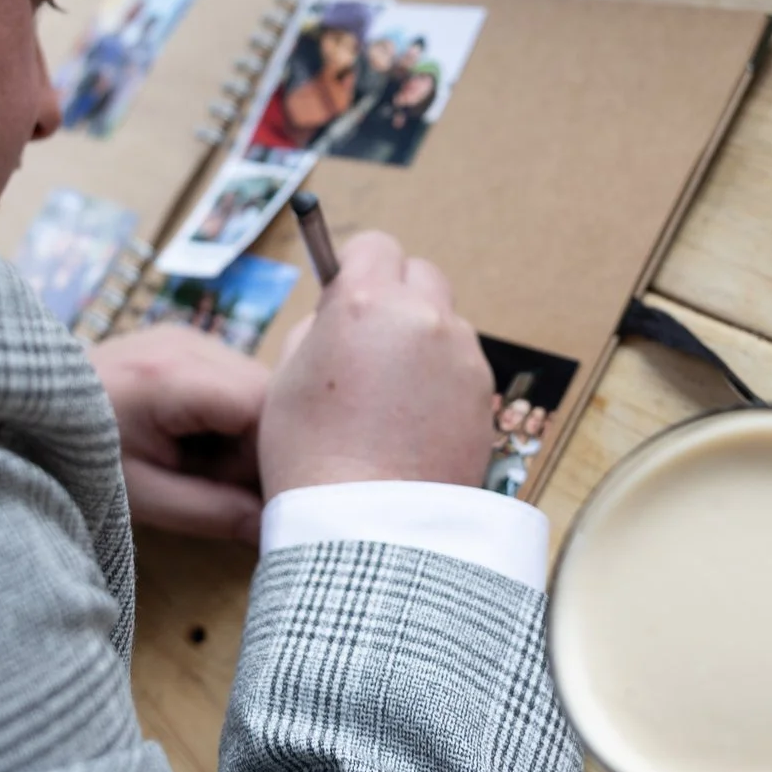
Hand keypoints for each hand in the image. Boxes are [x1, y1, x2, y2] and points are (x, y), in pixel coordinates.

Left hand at [90, 325, 268, 541]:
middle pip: (267, 393)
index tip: (250, 495)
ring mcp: (187, 335)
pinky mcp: (184, 341)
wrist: (23, 416)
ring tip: (200, 464)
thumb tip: (276, 527)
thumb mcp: (145, 498)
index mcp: (172, 376)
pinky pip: (234, 380)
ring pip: (256, 387)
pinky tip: (194, 441)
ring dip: (245, 433)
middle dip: (259, 446)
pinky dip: (228, 418)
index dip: (270, 455)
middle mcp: (188, 341)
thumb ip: (213, 511)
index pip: (265, 406)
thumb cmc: (77, 459)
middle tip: (220, 485)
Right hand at [258, 232, 495, 496]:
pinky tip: (414, 422)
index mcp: (366, 301)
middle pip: (420, 274)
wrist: (369, 526)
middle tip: (368, 342)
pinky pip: (460, 367)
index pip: (375, 245)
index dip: (357, 266)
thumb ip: (319, 327)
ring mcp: (462, 355)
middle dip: (396, 296)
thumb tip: (338, 314)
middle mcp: (423, 317)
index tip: (346, 291)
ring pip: (443, 323)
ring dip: (421, 341)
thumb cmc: (312, 456)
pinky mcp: (484, 395)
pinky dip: (441, 381)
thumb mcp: (287, 376)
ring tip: (390, 398)